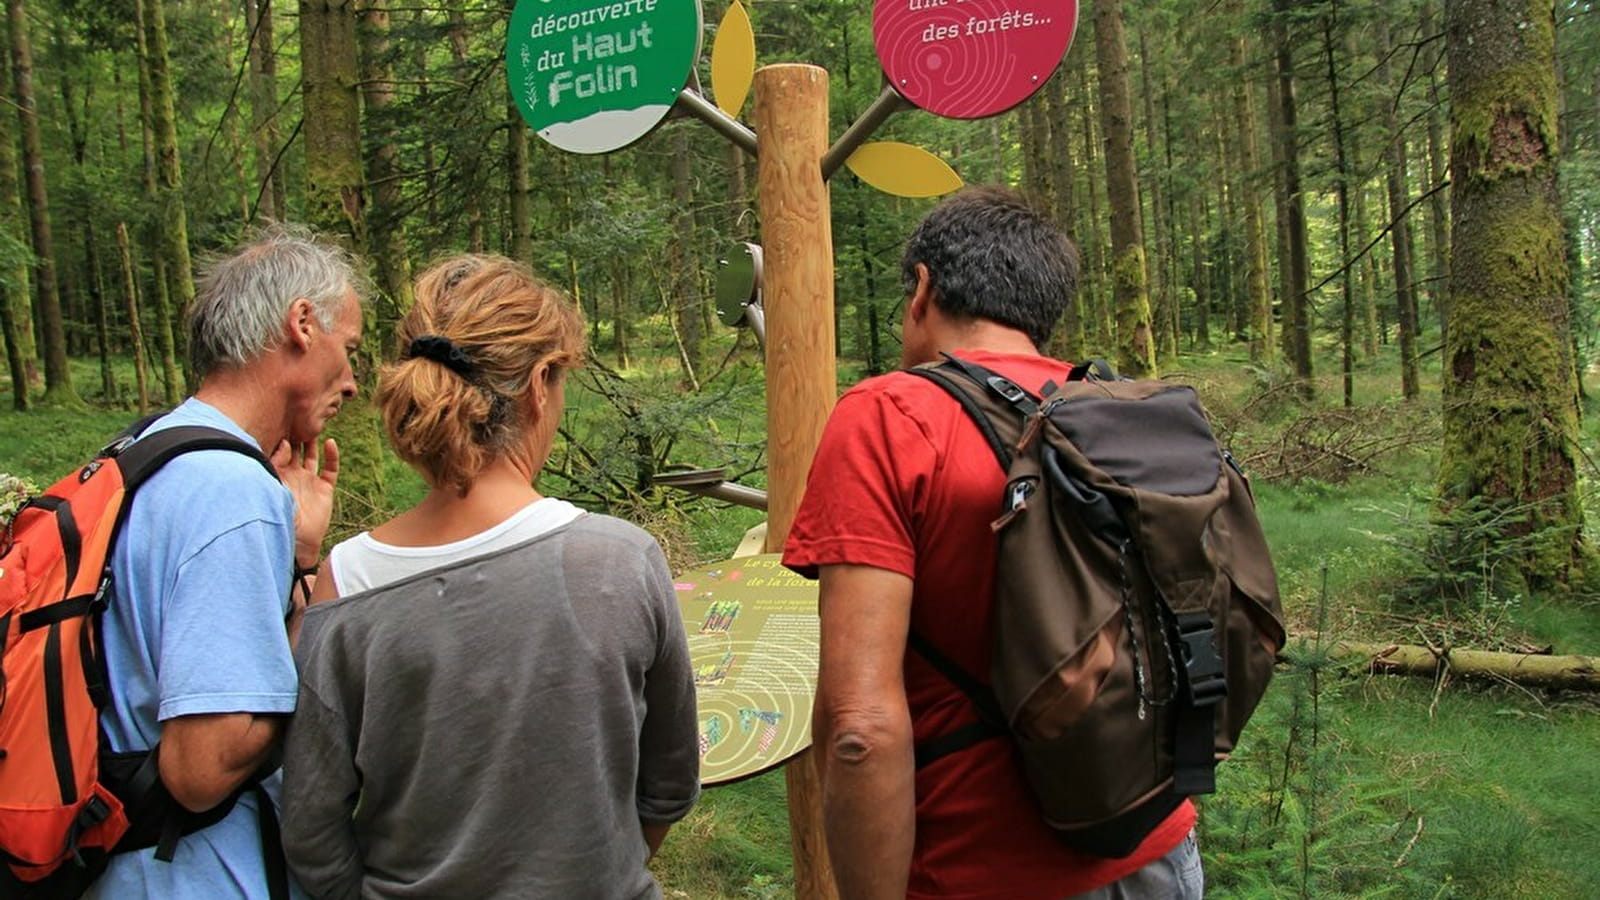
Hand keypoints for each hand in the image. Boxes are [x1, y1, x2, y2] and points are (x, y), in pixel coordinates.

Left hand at [272, 438, 339, 567]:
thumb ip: (276, 464)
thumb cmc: (279, 514)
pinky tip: (330, 443)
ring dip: (313, 442)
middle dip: (296, 436)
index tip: (281, 425)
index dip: (281, 439)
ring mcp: (309, 482)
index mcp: (278, 476)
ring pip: (312, 456)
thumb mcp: (273, 486)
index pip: (278, 452)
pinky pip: (330, 469)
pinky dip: (332, 456)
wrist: (298, 540)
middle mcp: (293, 477)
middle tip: (298, 418)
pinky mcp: (325, 489)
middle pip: (295, 451)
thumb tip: (285, 443)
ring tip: (314, 426)